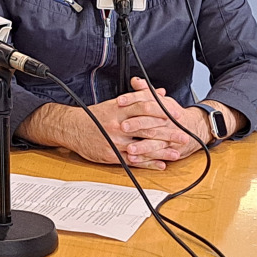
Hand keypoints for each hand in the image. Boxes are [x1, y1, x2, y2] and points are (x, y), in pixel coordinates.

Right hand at [16, 79, 190, 169]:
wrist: (72, 128)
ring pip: (142, 146)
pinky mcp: (111, 154)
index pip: (145, 107)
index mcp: (119, 109)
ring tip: (176, 152)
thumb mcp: (115, 103)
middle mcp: (118, 124)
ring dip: (161, 150)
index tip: (177, 115)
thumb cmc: (94, 116)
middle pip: (147, 128)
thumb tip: (158, 92)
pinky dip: (148, 163)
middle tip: (184, 135)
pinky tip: (160, 164)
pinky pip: (133, 160)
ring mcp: (115, 140)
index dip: (163, 111)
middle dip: (168, 133)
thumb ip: (138, 97)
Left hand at [118, 78, 215, 163]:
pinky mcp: (170, 149)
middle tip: (123, 126)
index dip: (133, 99)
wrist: (195, 127)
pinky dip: (145, 158)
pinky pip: (157, 155)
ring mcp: (169, 136)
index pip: (147, 100)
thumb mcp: (160, 100)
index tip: (119, 101)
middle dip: (137, 124)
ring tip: (129, 149)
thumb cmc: (172, 113)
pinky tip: (133, 159)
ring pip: (155, 141)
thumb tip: (135, 81)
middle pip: (151, 121)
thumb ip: (146, 91)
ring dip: (142, 146)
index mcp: (162, 106)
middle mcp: (166, 120)